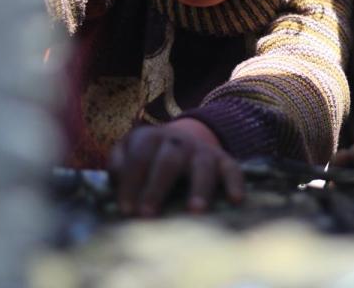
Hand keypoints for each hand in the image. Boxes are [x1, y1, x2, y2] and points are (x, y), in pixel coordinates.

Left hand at [109, 118, 243, 216]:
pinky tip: (235, 199)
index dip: (131, 184)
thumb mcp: (127, 152)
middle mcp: (177, 141)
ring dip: (199, 188)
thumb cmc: (148, 157)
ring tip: (195, 211)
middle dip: (157, 188)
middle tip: (148, 215)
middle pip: (168, 162)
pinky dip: (235, 183)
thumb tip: (117, 180)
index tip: (126, 211)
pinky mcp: (223, 159)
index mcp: (149, 138)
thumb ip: (118, 164)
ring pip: (202, 166)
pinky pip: (232, 169)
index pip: (138, 159)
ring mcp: (202, 150)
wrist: (181, 139)